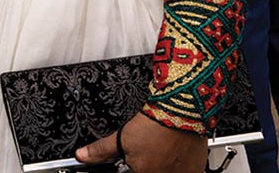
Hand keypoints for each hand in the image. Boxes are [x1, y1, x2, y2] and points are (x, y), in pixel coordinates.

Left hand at [76, 111, 207, 172]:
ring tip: (159, 150)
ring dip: (161, 165)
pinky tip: (172, 152)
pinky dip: (176, 165)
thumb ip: (101, 151)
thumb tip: (82, 155)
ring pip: (165, 172)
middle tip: (148, 152)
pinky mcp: (196, 170)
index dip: (129, 167)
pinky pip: (183, 171)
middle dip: (144, 166)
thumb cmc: (155, 126)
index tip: (133, 161)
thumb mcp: (122, 139)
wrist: (182, 112)